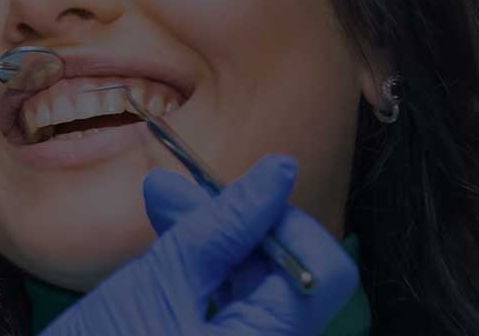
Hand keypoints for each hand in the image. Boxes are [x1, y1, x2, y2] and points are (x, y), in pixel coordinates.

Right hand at [40, 156, 359, 335]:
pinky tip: (172, 248)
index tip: (232, 197)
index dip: (282, 224)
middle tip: (180, 196)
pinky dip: (212, 274)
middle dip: (244, 228)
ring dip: (223, 245)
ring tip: (165, 213)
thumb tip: (274, 172)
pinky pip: (239, 307)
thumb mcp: (157, 282)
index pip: (321, 272)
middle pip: (294, 276)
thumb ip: (220, 226)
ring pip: (264, 287)